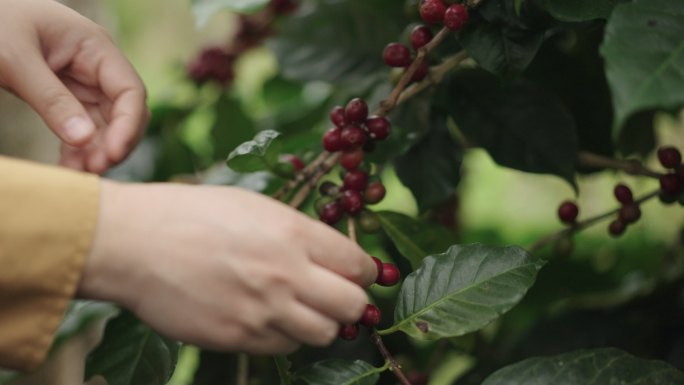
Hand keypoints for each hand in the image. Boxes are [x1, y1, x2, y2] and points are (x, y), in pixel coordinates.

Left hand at [0, 0, 147, 173]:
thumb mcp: (15, 59)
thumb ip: (51, 99)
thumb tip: (84, 140)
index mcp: (95, 46)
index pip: (130, 91)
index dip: (128, 126)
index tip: (112, 154)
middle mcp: (96, 65)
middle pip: (124, 111)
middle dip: (115, 142)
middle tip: (95, 169)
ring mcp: (82, 80)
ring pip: (104, 124)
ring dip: (96, 150)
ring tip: (78, 173)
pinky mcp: (65, 94)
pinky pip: (81, 126)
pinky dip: (78, 148)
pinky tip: (68, 167)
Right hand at [78, 182, 376, 352]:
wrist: (135, 243)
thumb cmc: (192, 215)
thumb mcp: (254, 206)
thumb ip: (298, 232)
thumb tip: (332, 255)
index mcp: (293, 234)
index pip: (357, 263)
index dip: (365, 271)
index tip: (360, 274)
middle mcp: (286, 274)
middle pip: (352, 305)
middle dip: (352, 302)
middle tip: (339, 296)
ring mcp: (263, 311)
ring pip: (324, 333)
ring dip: (321, 322)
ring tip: (302, 308)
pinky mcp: (238, 338)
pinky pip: (284, 347)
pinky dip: (286, 335)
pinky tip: (268, 318)